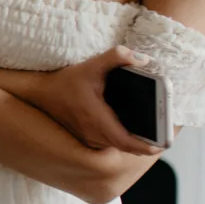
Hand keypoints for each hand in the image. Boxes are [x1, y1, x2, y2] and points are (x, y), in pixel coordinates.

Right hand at [25, 46, 162, 154]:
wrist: (40, 93)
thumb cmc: (65, 81)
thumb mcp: (91, 65)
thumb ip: (117, 57)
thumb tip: (143, 59)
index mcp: (96, 118)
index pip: (126, 142)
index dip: (147, 147)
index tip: (163, 145)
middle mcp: (92, 133)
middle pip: (126, 146)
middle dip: (146, 144)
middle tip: (164, 136)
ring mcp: (87, 138)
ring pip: (117, 146)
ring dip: (134, 142)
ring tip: (152, 133)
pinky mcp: (85, 138)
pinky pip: (108, 144)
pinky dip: (122, 140)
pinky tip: (131, 130)